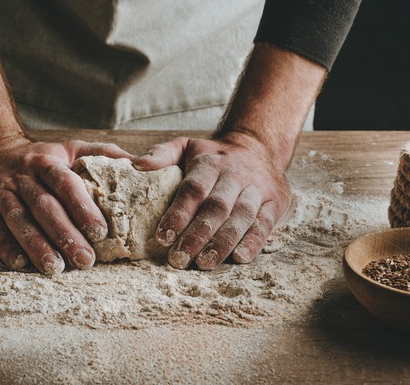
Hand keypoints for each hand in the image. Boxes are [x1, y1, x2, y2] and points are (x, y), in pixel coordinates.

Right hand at [0, 137, 131, 275]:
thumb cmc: (39, 158)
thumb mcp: (69, 148)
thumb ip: (103, 155)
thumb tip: (142, 164)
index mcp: (46, 161)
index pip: (65, 183)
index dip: (82, 207)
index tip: (101, 232)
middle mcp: (21, 176)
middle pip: (43, 205)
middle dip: (65, 234)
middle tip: (86, 260)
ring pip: (18, 220)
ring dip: (37, 245)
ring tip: (56, 268)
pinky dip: (6, 248)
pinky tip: (21, 264)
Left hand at [134, 132, 291, 269]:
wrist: (257, 146)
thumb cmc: (212, 155)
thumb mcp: (185, 146)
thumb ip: (161, 155)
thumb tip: (135, 165)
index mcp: (210, 164)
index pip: (194, 190)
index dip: (179, 214)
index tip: (163, 238)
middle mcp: (235, 176)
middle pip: (217, 207)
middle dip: (197, 235)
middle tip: (179, 259)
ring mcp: (257, 189)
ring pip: (241, 217)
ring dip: (223, 242)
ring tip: (204, 263)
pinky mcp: (274, 202)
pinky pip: (265, 224)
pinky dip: (254, 242)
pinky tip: (239, 258)